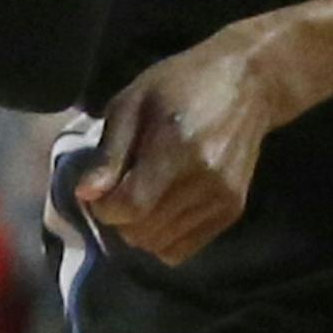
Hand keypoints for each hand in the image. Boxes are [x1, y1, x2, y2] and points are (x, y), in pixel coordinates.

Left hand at [75, 15, 312, 265]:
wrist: (247, 84)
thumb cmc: (181, 83)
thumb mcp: (133, 101)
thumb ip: (110, 152)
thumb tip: (86, 195)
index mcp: (176, 147)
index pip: (131, 206)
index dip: (104, 208)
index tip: (98, 192)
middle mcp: (204, 179)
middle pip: (144, 232)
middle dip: (120, 219)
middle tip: (118, 191)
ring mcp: (222, 199)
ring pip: (162, 245)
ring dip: (141, 229)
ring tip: (141, 197)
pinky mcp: (233, 210)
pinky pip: (185, 248)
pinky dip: (165, 237)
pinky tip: (162, 208)